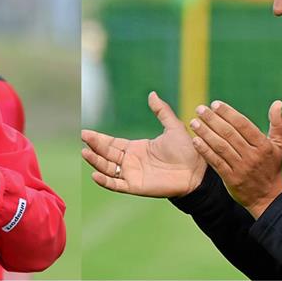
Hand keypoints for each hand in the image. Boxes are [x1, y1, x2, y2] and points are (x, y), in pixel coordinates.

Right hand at [81, 91, 206, 197]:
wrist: (197, 171)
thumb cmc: (188, 150)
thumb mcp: (173, 127)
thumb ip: (162, 111)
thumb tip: (151, 94)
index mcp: (137, 148)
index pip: (113, 143)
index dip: (99, 138)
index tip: (84, 133)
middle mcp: (132, 162)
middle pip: (107, 154)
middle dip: (95, 146)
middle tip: (83, 137)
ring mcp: (132, 175)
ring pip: (108, 168)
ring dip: (96, 162)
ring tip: (85, 153)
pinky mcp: (136, 187)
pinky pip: (117, 185)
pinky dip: (105, 181)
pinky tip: (95, 175)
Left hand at [190, 100, 281, 218]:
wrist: (268, 198)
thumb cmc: (271, 167)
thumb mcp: (279, 146)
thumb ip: (278, 124)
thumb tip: (277, 102)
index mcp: (263, 145)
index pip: (243, 125)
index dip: (228, 113)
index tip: (215, 104)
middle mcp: (252, 156)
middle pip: (229, 134)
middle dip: (213, 120)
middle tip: (200, 109)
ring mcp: (241, 168)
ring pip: (220, 147)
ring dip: (205, 133)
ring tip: (194, 122)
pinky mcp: (231, 179)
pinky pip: (216, 162)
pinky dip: (205, 151)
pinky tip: (195, 141)